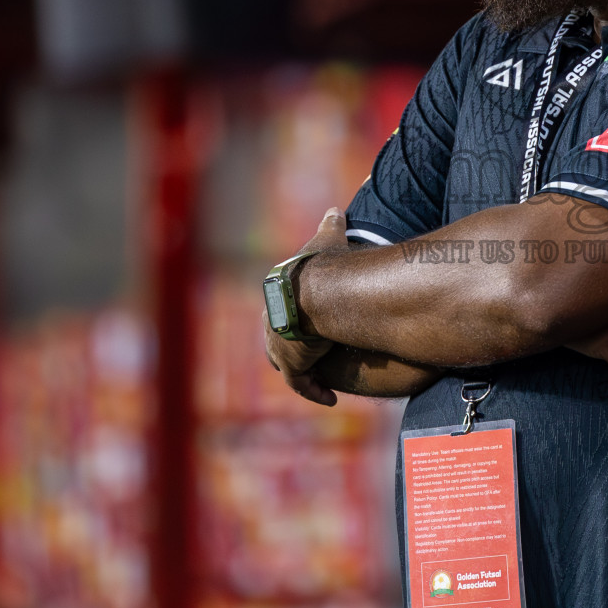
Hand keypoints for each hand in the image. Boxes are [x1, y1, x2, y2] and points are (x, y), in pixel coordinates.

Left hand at [261, 207, 348, 405]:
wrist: (319, 291)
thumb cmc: (323, 265)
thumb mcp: (327, 239)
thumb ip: (330, 225)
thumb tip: (336, 209)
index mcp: (277, 293)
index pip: (280, 308)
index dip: (293, 315)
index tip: (308, 323)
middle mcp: (271, 322)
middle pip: (276, 340)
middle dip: (291, 346)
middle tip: (311, 353)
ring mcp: (279, 345)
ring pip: (286, 363)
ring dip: (302, 369)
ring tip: (321, 375)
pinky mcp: (292, 364)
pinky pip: (302, 384)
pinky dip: (314, 391)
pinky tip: (329, 398)